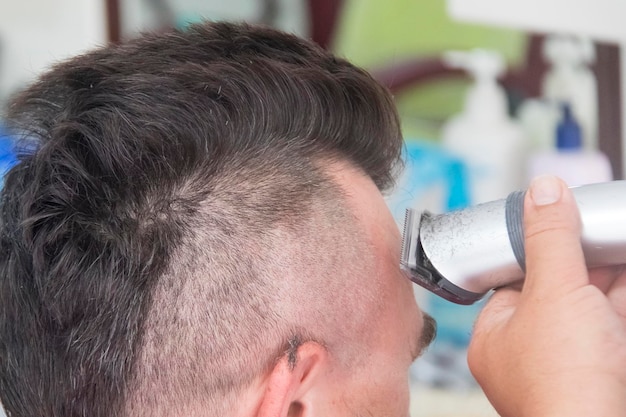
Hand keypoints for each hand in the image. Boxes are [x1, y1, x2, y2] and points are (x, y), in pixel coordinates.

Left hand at [468, 176, 625, 416]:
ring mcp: (571, 362)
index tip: (558, 216)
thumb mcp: (553, 293)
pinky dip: (622, 296)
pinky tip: (625, 264)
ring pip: (592, 305)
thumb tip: (543, 189)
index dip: (538, 247)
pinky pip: (614, 322)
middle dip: (583, 255)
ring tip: (613, 235)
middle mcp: (531, 351)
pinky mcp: (606, 370)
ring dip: (608, 272)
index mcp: (498, 336)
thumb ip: (550, 241)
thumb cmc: (564, 382)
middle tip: (595, 219)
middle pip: (557, 288)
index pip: (514, 278)